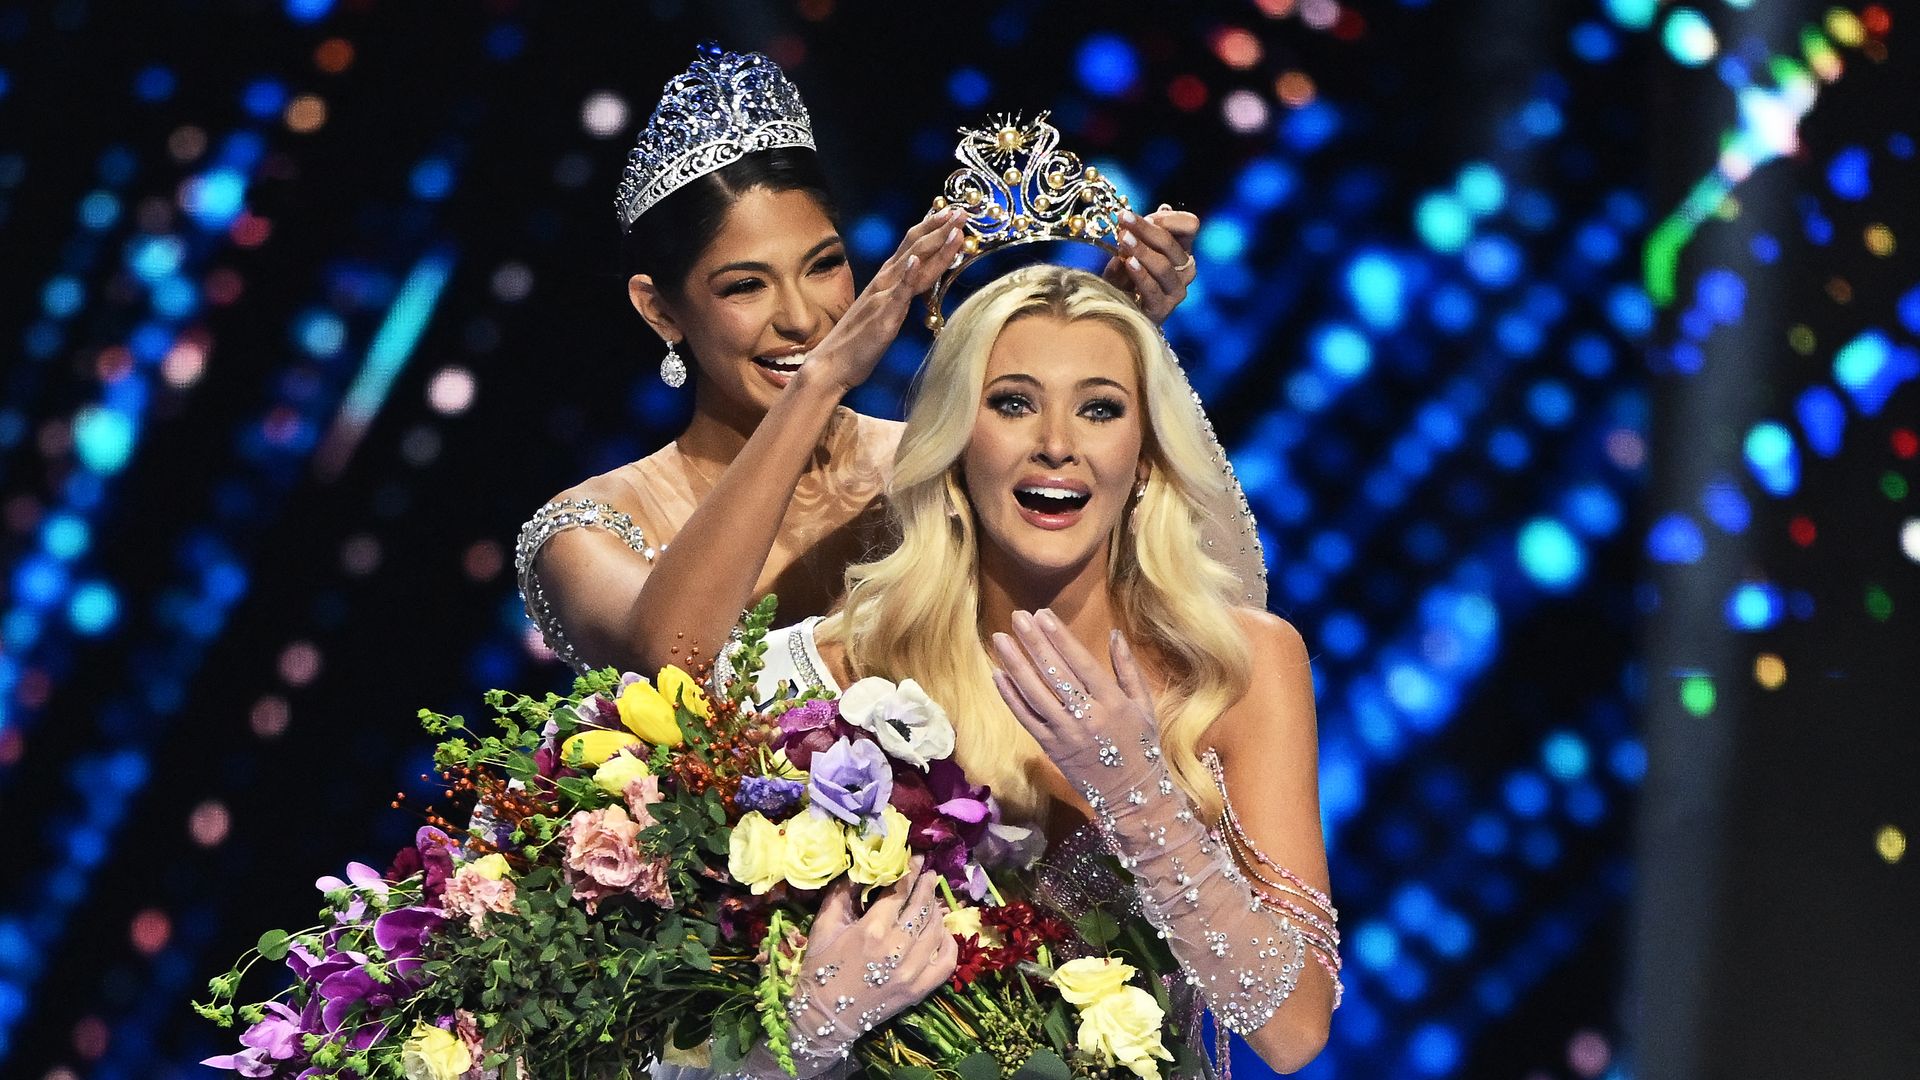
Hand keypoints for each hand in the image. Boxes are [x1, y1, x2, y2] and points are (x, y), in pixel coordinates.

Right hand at [781, 857, 957, 1072]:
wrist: (825, 1017)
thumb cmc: (820, 968)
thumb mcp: (823, 925)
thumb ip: (842, 893)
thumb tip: (860, 867)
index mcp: (872, 929)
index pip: (900, 891)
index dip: (910, 872)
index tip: (918, 859)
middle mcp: (896, 948)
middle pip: (921, 907)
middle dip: (927, 886)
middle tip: (929, 874)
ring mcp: (911, 971)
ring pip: (935, 930)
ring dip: (937, 911)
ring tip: (933, 901)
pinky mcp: (919, 990)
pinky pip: (945, 962)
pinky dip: (949, 944)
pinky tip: (943, 933)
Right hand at [808, 208, 968, 394]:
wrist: (833, 363)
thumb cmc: (859, 340)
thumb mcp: (884, 310)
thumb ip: (899, 292)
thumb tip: (916, 279)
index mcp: (886, 279)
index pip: (912, 246)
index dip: (931, 227)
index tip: (951, 212)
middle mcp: (884, 281)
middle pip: (915, 247)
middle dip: (939, 228)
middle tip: (962, 211)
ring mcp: (883, 296)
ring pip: (912, 264)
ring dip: (934, 244)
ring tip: (953, 227)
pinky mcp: (882, 315)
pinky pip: (897, 293)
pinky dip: (907, 275)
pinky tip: (916, 260)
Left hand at [989, 609, 1162, 799]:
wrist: (1132, 794)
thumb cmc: (1141, 746)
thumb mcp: (1144, 705)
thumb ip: (1127, 669)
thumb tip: (1114, 633)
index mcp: (1113, 702)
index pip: (1081, 663)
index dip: (1060, 638)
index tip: (1042, 615)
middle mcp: (1087, 716)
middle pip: (1055, 674)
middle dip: (1034, 642)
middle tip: (1017, 617)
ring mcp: (1066, 733)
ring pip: (1035, 694)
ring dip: (1015, 665)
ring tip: (1000, 639)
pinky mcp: (1051, 748)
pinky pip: (1027, 719)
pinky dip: (1010, 697)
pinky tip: (998, 675)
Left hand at [1102, 205, 1197, 324]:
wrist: (1114, 309)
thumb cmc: (1124, 275)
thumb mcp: (1131, 248)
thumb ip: (1145, 231)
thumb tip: (1164, 207)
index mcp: (1182, 249)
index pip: (1190, 225)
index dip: (1169, 218)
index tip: (1146, 215)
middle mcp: (1185, 269)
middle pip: (1171, 244)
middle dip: (1146, 229)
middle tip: (1124, 218)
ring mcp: (1176, 290)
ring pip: (1163, 266)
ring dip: (1141, 250)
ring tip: (1123, 238)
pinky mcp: (1162, 309)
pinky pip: (1153, 289)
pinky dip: (1140, 274)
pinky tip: (1127, 262)